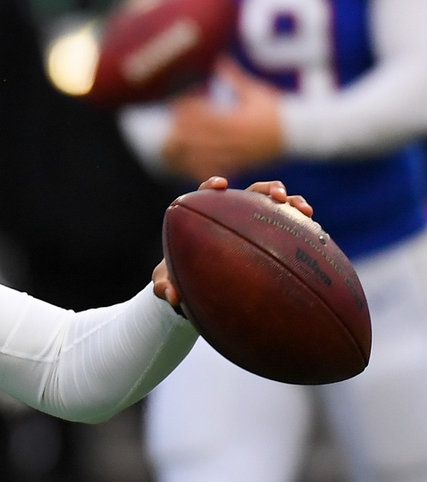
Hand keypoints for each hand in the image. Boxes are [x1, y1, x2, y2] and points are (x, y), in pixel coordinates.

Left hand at [152, 176, 312, 310]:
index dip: (213, 186)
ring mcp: (255, 226)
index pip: (208, 194)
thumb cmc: (179, 279)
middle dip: (267, 189)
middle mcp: (232, 217)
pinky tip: (317, 238)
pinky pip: (290, 232)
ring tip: (305, 211)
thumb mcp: (168, 285)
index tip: (220, 185)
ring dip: (292, 203)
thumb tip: (173, 296)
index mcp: (205, 218)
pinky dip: (303, 230)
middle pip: (252, 193)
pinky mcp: (272, 240)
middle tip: (278, 196)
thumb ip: (165, 287)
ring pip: (276, 208)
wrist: (197, 290)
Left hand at [163, 60, 283, 182]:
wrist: (300, 133)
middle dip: (185, 133)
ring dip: (189, 151)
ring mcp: (239, 154)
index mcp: (238, 120)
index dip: (189, 113)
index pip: (206, 117)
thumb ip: (235, 79)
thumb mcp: (255, 92)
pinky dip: (204, 167)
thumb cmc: (277, 110)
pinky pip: (220, 168)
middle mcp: (237, 139)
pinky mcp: (243, 164)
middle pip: (203, 139)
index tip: (176, 106)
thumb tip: (220, 61)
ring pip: (207, 156)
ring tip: (174, 144)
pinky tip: (191, 164)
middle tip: (170, 127)